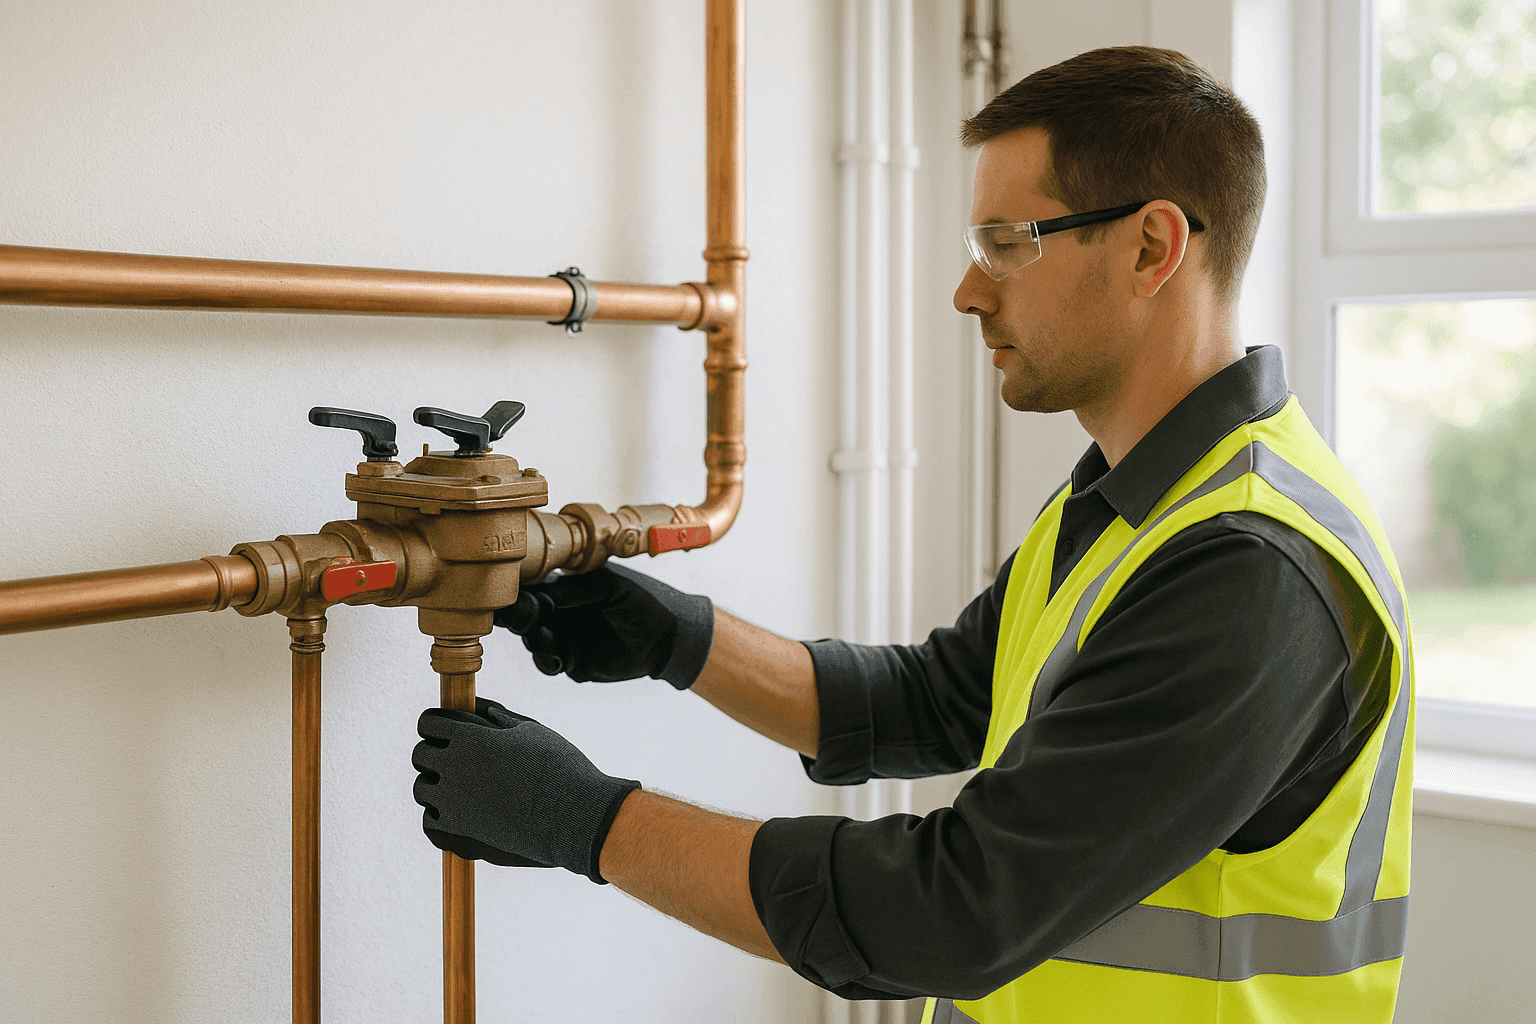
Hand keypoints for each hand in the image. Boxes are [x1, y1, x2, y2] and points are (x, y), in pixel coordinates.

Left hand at [412, 697, 640, 881]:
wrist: (573, 817)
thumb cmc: (558, 767)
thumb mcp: (530, 730)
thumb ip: (496, 716)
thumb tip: (475, 705)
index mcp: (470, 737)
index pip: (428, 722)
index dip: (436, 722)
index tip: (445, 728)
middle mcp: (454, 767)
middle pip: (420, 755)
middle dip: (434, 752)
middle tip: (455, 757)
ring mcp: (453, 801)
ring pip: (421, 789)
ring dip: (435, 784)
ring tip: (460, 786)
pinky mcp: (459, 830)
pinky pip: (430, 820)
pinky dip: (440, 814)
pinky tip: (460, 810)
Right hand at [494, 564, 713, 688]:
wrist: (668, 638)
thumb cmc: (644, 602)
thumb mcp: (610, 587)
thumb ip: (576, 589)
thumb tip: (542, 593)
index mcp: (566, 588)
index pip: (532, 588)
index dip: (520, 592)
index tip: (515, 595)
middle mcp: (561, 612)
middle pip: (524, 616)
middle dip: (520, 618)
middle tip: (529, 618)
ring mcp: (564, 637)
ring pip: (533, 641)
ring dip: (535, 640)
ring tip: (548, 637)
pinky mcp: (572, 662)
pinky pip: (549, 664)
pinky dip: (548, 661)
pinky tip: (559, 659)